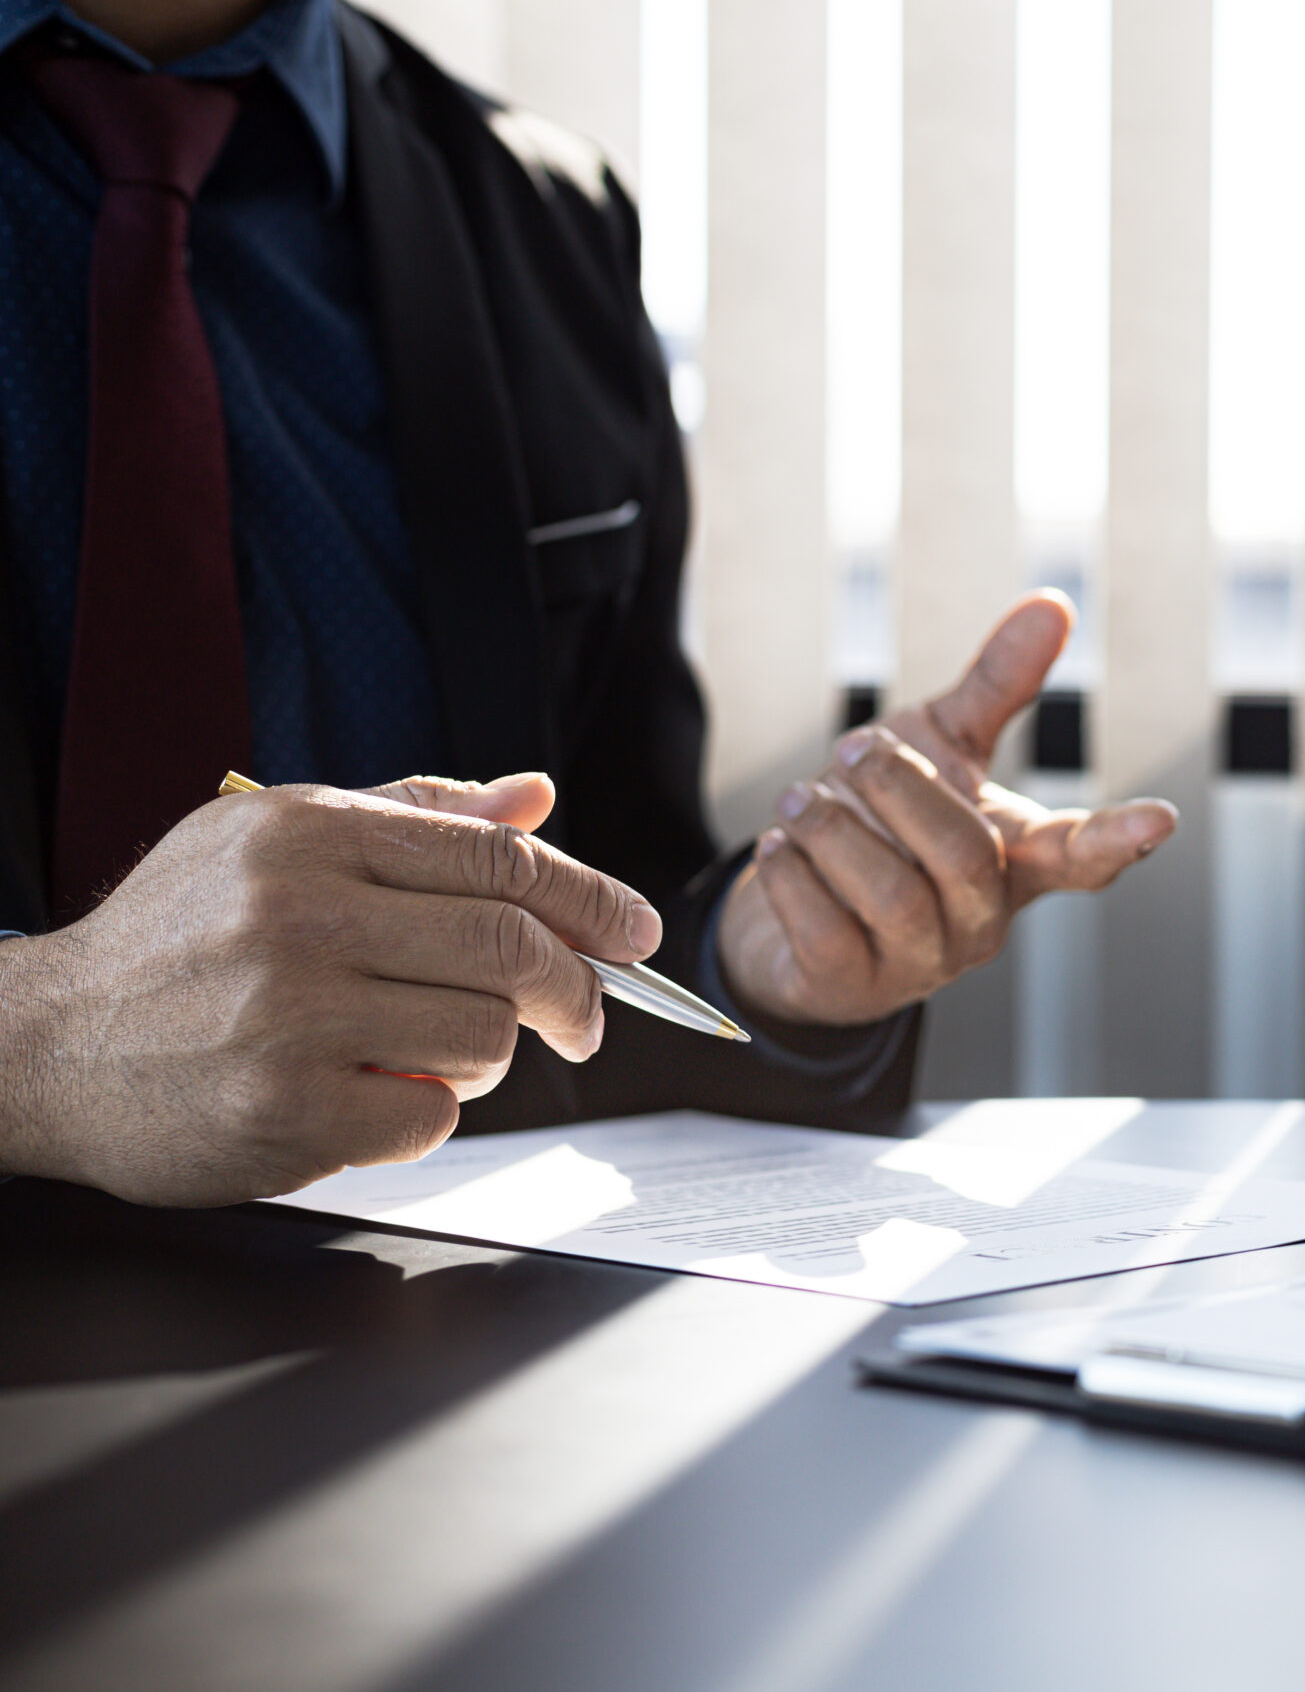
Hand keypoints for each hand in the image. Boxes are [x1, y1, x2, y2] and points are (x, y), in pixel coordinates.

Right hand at [0, 773, 659, 1206]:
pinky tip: (371, 1095)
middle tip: (587, 1017)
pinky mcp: (285, 1111)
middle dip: (577, 988)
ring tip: (428, 1049)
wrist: (42, 1046)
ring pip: (484, 1037)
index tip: (636, 933)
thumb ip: (412, 815)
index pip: (501, 860)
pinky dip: (426, 1115)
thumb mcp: (271, 840)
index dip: (593, 899)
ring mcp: (291, 1017)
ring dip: (487, 1055)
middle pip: (513, 948)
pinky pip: (429, 1118)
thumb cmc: (174, 939)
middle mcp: (300, 915)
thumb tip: (533, 796)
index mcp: (308, 832)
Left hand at [718, 590, 1177, 1026]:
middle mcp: (981, 918)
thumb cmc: (888, 825)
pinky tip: (782, 845)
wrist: (799, 919)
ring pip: (894, 896)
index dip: (1119, 838)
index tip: (1160, 819)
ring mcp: (921, 962)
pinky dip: (795, 877)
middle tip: (853, 747)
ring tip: (799, 798)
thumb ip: (1000, 684)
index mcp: (1016, 859)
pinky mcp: (853, 988)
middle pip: (963, 857)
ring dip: (837, 832)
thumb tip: (1055, 604)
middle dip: (901, 789)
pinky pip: (827, 932)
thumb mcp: (944, 745)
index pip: (1081, 855)